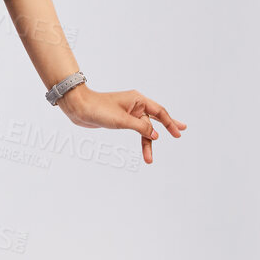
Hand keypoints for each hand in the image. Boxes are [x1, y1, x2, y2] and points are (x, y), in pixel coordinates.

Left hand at [55, 85, 185, 165]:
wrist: (78, 108)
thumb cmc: (98, 109)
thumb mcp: (122, 120)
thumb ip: (140, 127)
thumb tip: (155, 134)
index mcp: (138, 99)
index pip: (159, 111)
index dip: (170, 123)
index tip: (179, 133)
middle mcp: (135, 104)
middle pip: (155, 117)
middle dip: (167, 126)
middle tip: (181, 131)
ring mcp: (128, 112)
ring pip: (143, 127)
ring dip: (147, 142)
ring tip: (149, 159)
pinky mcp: (120, 119)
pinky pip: (135, 129)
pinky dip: (140, 137)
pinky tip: (146, 142)